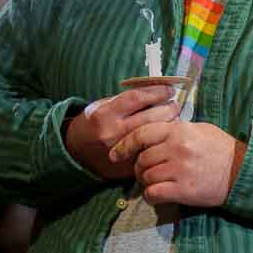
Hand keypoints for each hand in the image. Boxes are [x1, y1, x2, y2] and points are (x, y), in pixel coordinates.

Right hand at [64, 87, 180, 180]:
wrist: (77, 151)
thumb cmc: (94, 124)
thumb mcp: (103, 106)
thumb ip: (127, 99)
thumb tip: (157, 89)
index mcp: (104, 115)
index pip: (137, 98)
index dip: (157, 91)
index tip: (169, 89)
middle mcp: (113, 133)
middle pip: (152, 117)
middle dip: (169, 108)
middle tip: (175, 104)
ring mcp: (123, 150)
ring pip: (157, 133)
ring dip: (170, 122)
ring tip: (172, 116)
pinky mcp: (130, 163)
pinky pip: (154, 148)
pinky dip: (164, 138)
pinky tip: (166, 132)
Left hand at [111, 120, 245, 206]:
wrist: (243, 171)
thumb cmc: (222, 149)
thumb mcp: (201, 130)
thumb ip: (176, 130)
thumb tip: (155, 132)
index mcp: (180, 132)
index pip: (141, 134)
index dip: (124, 145)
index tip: (116, 154)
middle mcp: (178, 149)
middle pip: (142, 159)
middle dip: (140, 167)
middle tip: (147, 172)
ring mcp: (180, 170)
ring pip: (146, 176)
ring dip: (147, 182)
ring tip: (156, 183)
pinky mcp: (183, 190)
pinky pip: (153, 193)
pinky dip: (151, 195)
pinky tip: (159, 194)